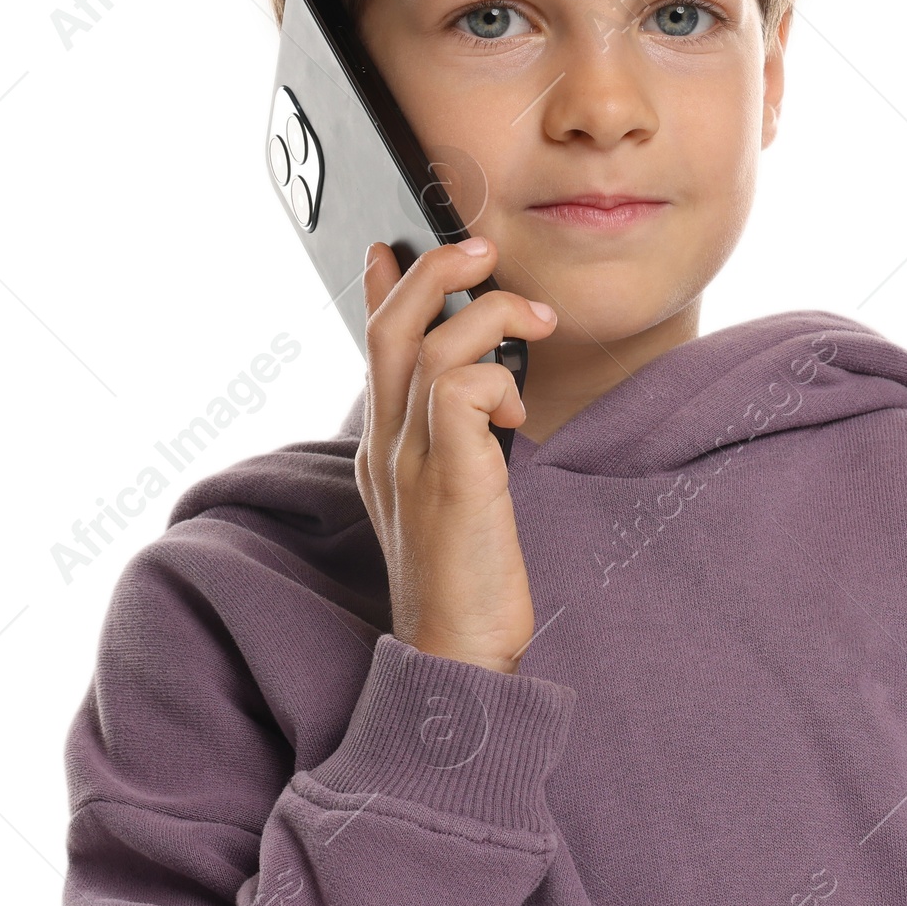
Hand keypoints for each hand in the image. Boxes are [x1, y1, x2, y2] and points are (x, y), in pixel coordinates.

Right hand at [355, 237, 557, 674]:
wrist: (456, 655)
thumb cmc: (467, 582)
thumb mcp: (451, 498)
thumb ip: (456, 444)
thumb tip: (486, 395)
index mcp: (381, 451)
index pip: (372, 349)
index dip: (381, 290)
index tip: (393, 250)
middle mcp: (386, 448)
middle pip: (390, 327)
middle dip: (435, 271)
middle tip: (482, 251)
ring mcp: (411, 462)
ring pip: (430, 345)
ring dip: (489, 317)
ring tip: (534, 324)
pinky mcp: (450, 479)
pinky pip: (461, 390)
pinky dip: (497, 380)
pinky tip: (519, 414)